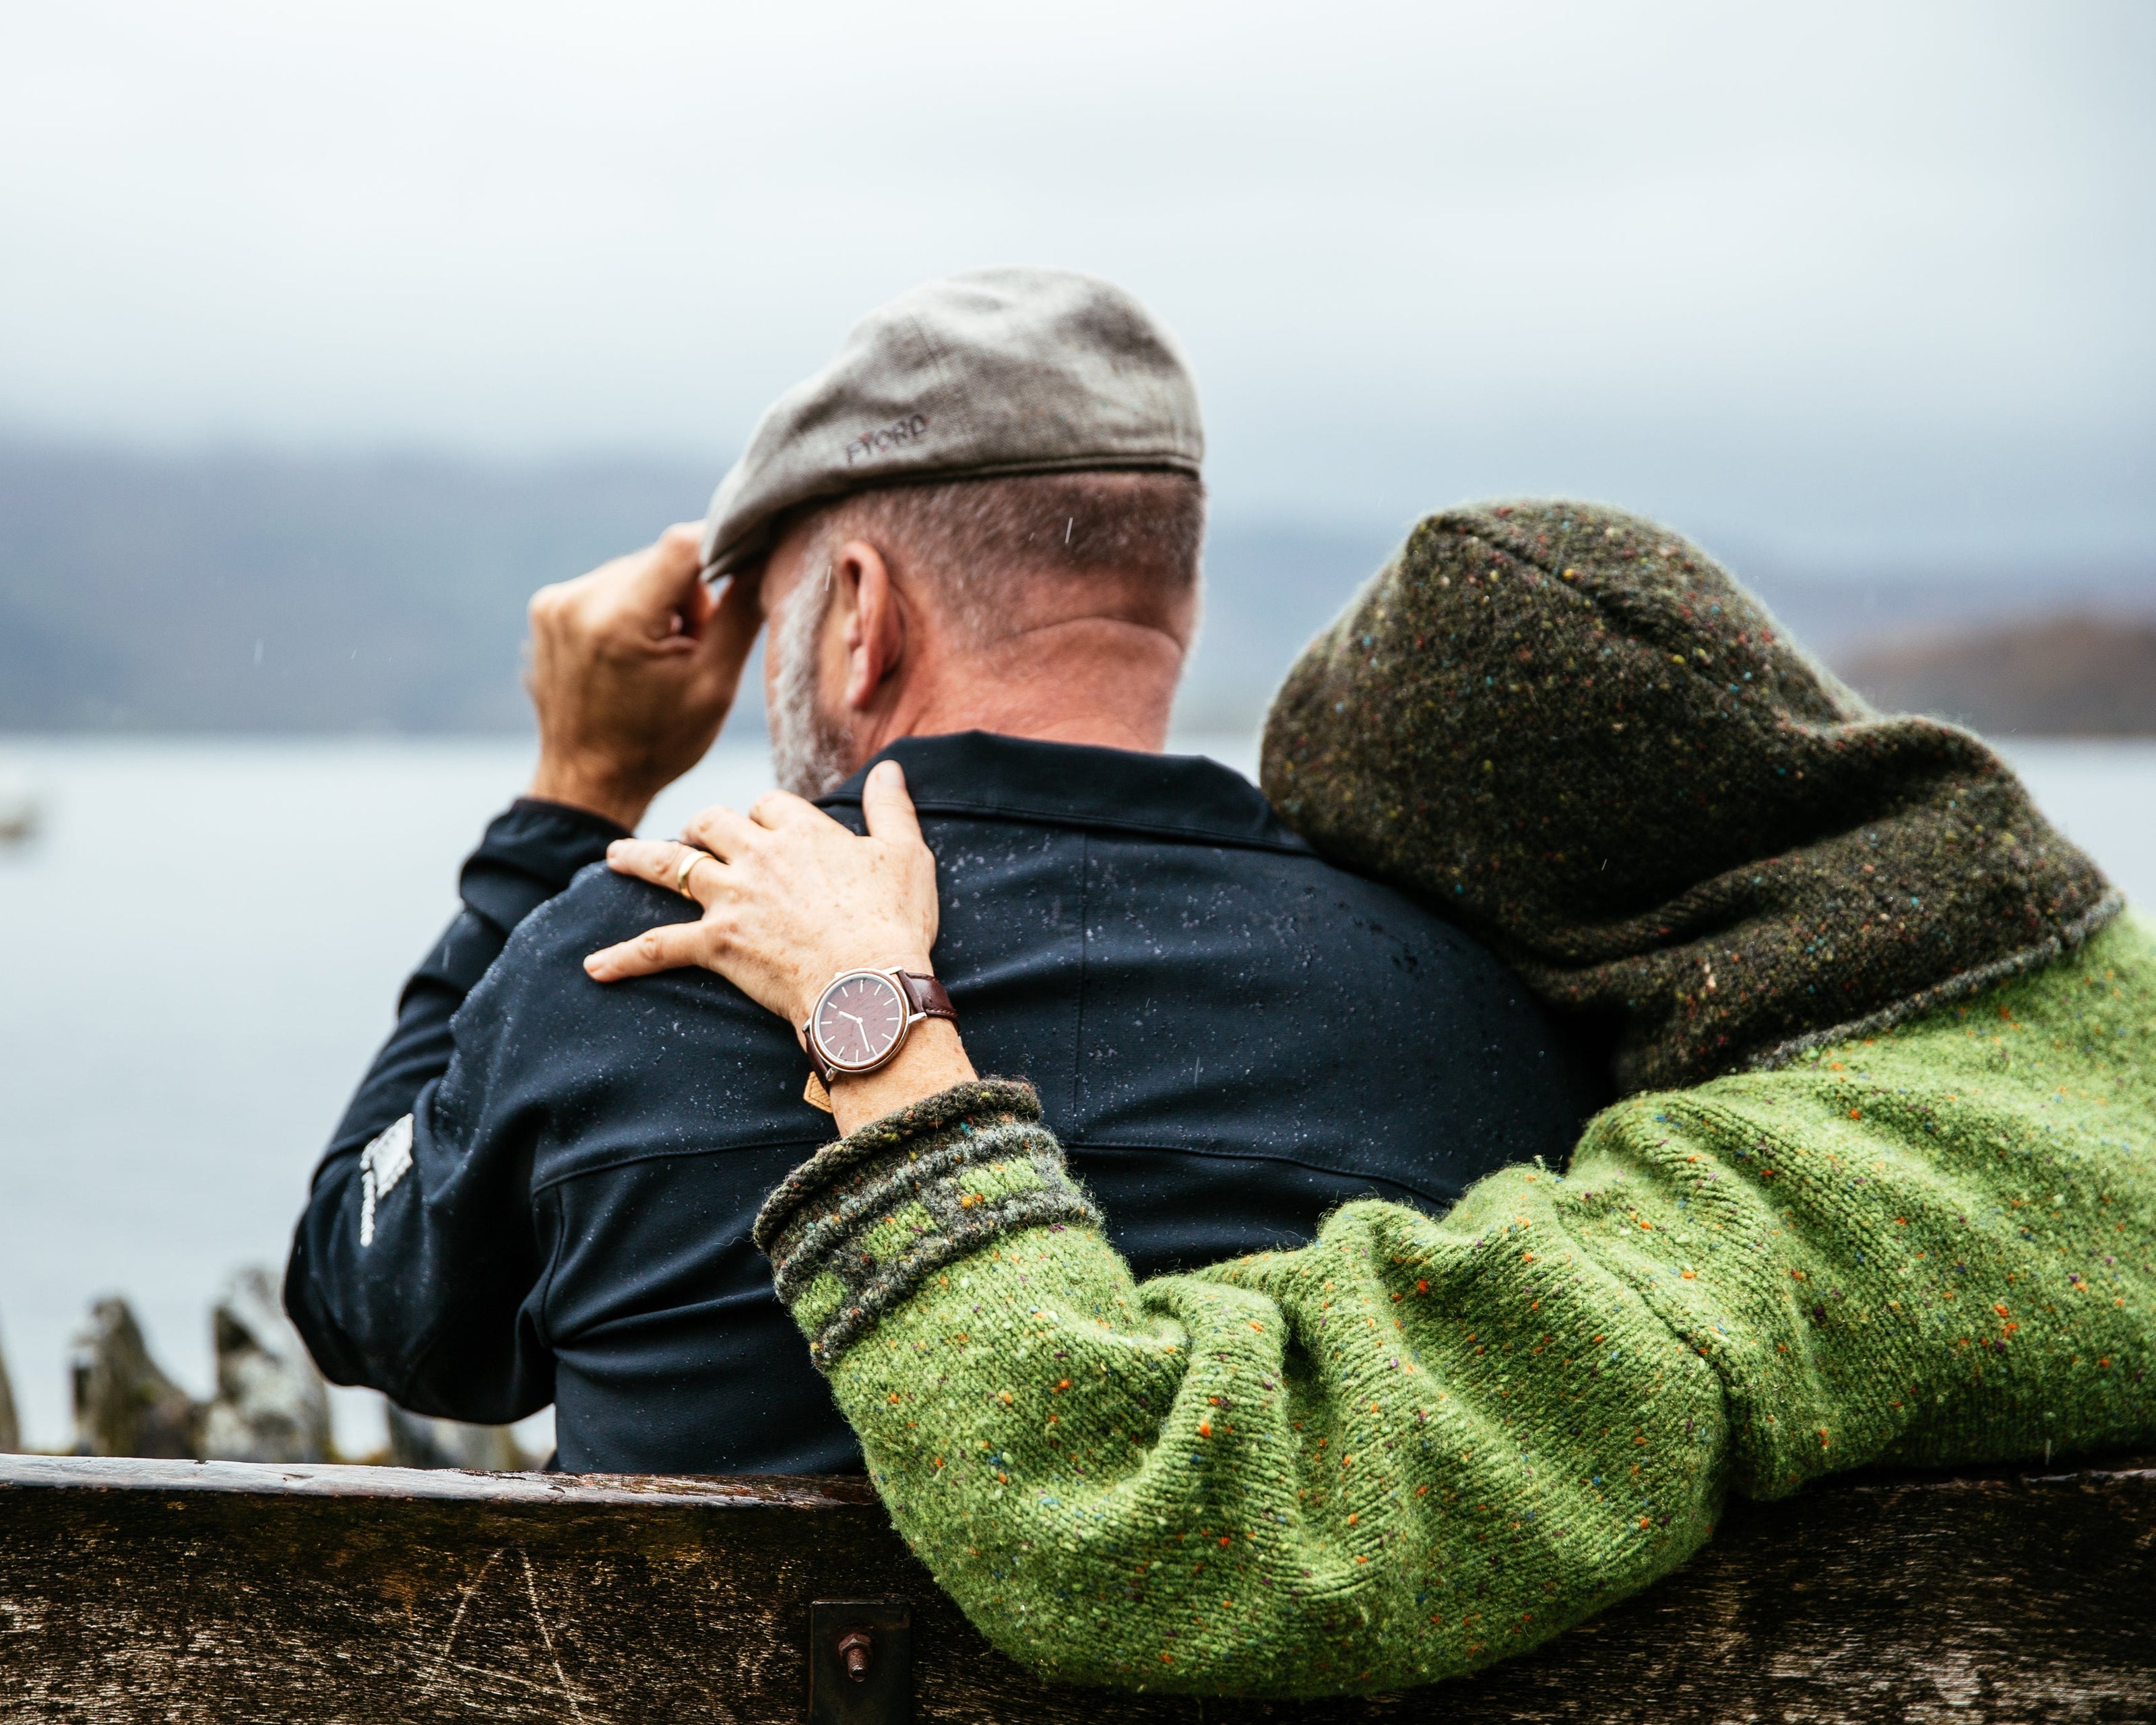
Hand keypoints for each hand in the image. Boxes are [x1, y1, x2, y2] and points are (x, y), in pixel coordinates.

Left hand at [524, 524, 759, 829]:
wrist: (588, 781)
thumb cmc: (657, 743)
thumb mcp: (714, 685)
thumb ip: (740, 613)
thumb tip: (766, 555)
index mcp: (622, 619)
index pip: (684, 544)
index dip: (723, 548)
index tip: (744, 570)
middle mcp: (580, 600)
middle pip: (661, 558)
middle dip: (688, 593)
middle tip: (691, 647)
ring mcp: (556, 601)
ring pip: (636, 570)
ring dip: (658, 601)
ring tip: (657, 657)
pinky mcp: (547, 607)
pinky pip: (607, 584)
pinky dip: (629, 608)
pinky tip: (629, 653)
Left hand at [585, 760, 938, 1028]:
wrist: (869, 984)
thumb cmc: (895, 921)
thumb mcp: (906, 855)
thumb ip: (891, 807)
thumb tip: (889, 768)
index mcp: (801, 830)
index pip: (770, 804)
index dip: (767, 816)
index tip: (772, 830)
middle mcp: (757, 855)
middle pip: (713, 822)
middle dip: (702, 826)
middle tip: (695, 838)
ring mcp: (731, 898)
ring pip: (672, 866)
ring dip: (640, 858)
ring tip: (616, 855)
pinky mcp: (716, 943)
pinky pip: (659, 946)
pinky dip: (625, 957)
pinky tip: (594, 966)